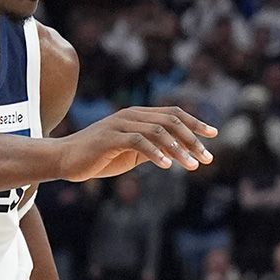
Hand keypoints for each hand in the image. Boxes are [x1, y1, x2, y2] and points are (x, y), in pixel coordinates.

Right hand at [57, 107, 216, 180]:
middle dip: (192, 139)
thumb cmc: (100, 156)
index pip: (173, 114)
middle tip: (207, 158)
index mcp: (138, 116)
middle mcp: (131, 115)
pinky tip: (168, 166)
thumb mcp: (133, 152)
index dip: (195, 123)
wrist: (65, 159)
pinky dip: (156, 153)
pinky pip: (138, 142)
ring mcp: (119, 125)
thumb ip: (153, 148)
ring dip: (179, 149)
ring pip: (158, 131)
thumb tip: (179, 153)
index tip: (214, 134)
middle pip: (170, 121)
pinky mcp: (109, 138)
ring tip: (192, 165)